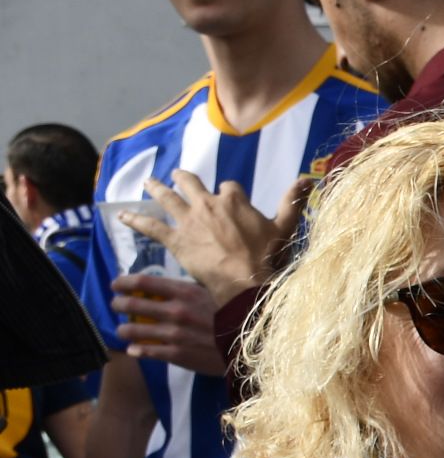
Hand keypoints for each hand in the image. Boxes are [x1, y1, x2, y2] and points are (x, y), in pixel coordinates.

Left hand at [105, 272, 226, 374]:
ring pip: (133, 330)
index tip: (115, 285)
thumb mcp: (213, 295)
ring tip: (123, 330)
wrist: (251, 345)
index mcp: (185, 292)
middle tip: (116, 306)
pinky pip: (146, 351)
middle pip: (132, 305)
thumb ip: (189, 291)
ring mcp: (174, 334)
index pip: (143, 282)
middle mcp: (176, 311)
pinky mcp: (176, 354)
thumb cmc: (235, 316)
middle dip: (118, 305)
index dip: (123, 283)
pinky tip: (134, 349)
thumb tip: (168, 288)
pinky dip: (136, 350)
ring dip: (123, 330)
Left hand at [115, 169, 303, 301]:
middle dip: (183, 178)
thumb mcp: (285, 227)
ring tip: (148, 182)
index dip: (229, 193)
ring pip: (168, 198)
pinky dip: (135, 220)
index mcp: (234, 200)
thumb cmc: (269, 257)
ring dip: (156, 188)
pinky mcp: (176, 240)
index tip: (229, 199)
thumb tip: (307, 179)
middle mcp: (208, 204)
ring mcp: (190, 221)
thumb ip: (292, 201)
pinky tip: (121, 216)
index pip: (228, 187)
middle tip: (176, 175)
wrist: (247, 281)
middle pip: (191, 183)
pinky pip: (151, 226)